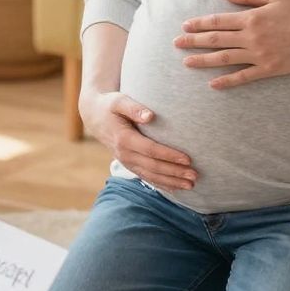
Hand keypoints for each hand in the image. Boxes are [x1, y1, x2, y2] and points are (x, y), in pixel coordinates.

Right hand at [79, 88, 195, 192]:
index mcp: (123, 139)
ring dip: (171, 182)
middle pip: (153, 167)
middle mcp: (125, 154)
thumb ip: (134, 108)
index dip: (169, 155)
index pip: (150, 150)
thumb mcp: (118, 101)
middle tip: (194, 176)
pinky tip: (176, 189)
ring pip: (151, 176)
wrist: (95, 116)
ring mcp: (126, 162)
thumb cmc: (110, 105)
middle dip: (175, 173)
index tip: (187, 159)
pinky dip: (161, 184)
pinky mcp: (130, 165)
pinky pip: (146, 178)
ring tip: (191, 185)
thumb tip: (150, 116)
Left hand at [175, 0, 289, 88]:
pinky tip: (213, 84)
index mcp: (251, 18)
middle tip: (176, 43)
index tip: (185, 26)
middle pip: (216, 40)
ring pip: (225, 58)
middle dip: (194, 41)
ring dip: (204, 60)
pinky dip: (227, 81)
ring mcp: (258, 55)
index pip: (219, 21)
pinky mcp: (267, 69)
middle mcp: (251, 37)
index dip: (200, 24)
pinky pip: (243, 76)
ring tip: (187, 62)